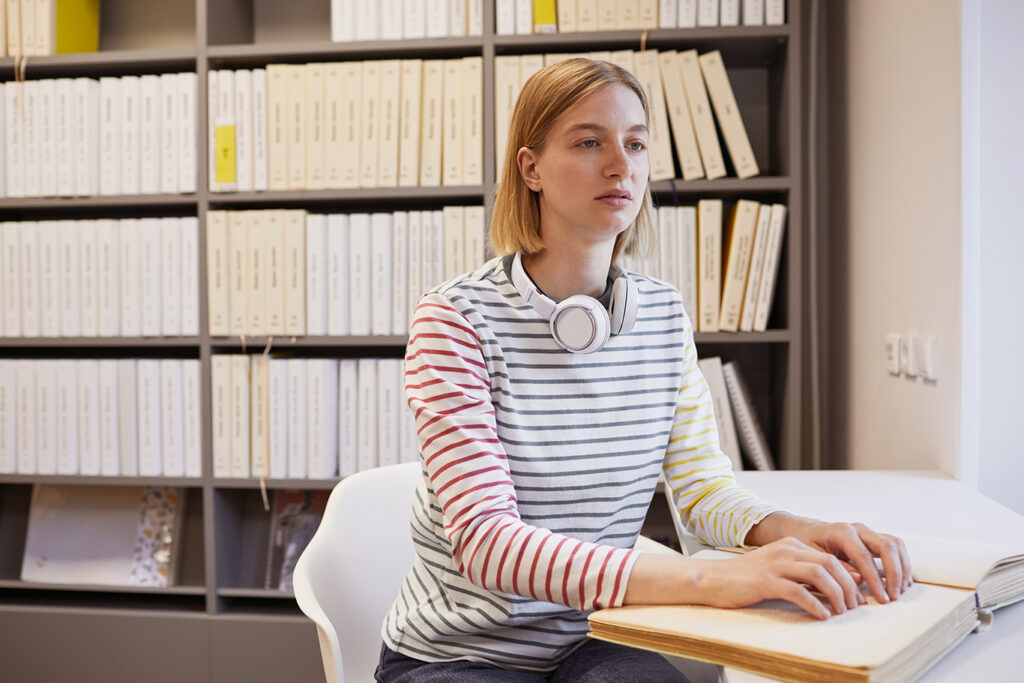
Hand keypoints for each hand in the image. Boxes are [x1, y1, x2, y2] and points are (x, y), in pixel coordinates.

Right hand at [693, 537, 863, 619]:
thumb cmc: (745, 579)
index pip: (830, 557)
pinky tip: (821, 616)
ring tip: (841, 612)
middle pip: (830, 564)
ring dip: (836, 595)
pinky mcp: (765, 581)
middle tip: (854, 606)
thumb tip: (836, 586)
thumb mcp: (778, 570)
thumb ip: (804, 574)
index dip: (849, 577)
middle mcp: (785, 551)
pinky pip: (798, 591)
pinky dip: (815, 605)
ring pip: (818, 574)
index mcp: (790, 546)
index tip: (857, 596)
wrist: (711, 578)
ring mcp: (775, 564)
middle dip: (848, 586)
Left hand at [791, 521, 912, 604]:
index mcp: (842, 532)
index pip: (864, 556)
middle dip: (894, 573)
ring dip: (902, 568)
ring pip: (895, 544)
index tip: (882, 598)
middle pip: (887, 546)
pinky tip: (901, 581)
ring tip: (900, 590)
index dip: (876, 579)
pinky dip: (902, 563)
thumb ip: (836, 568)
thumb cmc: (807, 545)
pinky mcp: (873, 537)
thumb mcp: (814, 557)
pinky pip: (895, 546)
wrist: (804, 531)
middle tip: (893, 596)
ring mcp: (867, 532)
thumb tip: (859, 579)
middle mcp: (858, 529)